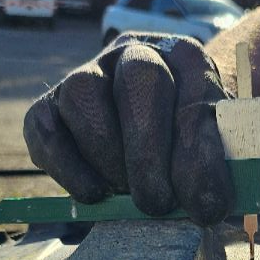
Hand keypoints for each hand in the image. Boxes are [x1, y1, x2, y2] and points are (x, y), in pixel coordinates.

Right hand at [23, 34, 233, 225]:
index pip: (197, 94)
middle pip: (138, 79)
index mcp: (187, 58)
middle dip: (147, 152)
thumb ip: (214, 165)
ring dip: (106, 154)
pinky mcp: (50, 104)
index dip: (200, 156)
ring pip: (84, 93)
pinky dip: (65, 164)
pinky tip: (92, 193)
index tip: (207, 207)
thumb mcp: (216, 148)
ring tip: (125, 193)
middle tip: (156, 204)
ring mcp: (88, 73)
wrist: (154, 129)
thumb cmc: (191, 144)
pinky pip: (43, 124)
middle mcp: (136, 52)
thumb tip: (205, 203)